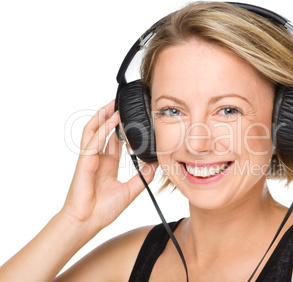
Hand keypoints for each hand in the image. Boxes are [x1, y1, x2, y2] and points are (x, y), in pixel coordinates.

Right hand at [61, 100, 157, 230]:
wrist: (87, 223)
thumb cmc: (103, 210)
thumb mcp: (130, 191)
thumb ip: (143, 177)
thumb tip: (156, 165)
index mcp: (107, 165)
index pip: (114, 141)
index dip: (121, 129)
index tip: (131, 118)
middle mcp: (98, 159)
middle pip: (103, 132)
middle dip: (110, 117)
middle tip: (120, 104)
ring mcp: (90, 159)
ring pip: (94, 132)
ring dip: (102, 118)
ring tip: (112, 105)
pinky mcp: (84, 162)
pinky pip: (92, 142)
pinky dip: (101, 130)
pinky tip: (110, 121)